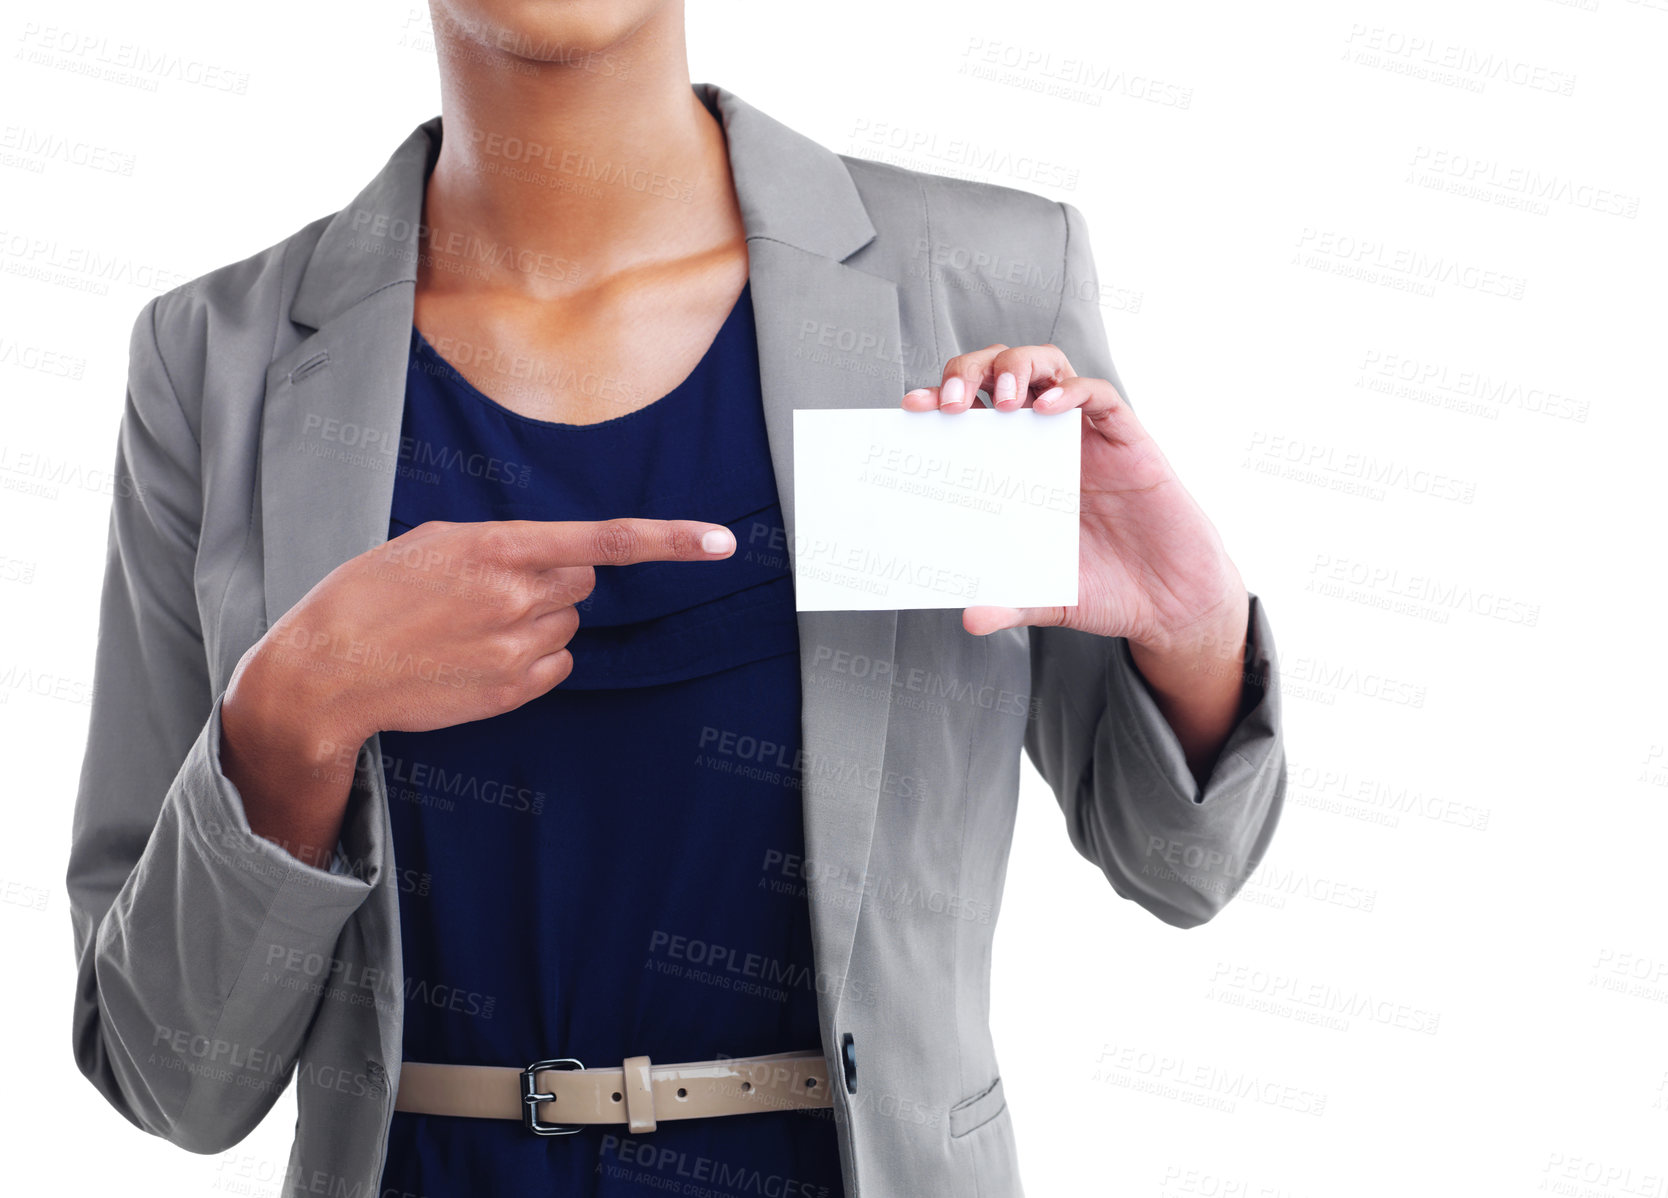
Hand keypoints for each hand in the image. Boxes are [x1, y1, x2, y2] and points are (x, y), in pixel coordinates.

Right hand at [220, 517, 735, 866]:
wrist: (326, 673)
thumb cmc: (368, 596)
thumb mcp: (430, 543)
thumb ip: (499, 543)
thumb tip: (548, 557)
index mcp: (496, 549)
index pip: (605, 541)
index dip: (671, 540)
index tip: (723, 542)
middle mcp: (517, 598)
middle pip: (584, 581)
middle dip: (556, 578)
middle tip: (497, 587)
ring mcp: (517, 650)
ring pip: (568, 624)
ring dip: (537, 619)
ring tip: (471, 626)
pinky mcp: (513, 691)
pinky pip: (557, 666)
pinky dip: (533, 659)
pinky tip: (478, 657)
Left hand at [904, 343, 1246, 655]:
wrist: (1170, 603)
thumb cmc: (1107, 589)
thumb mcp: (1046, 597)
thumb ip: (1009, 602)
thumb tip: (969, 618)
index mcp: (1016, 467)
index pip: (970, 413)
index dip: (939, 399)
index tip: (910, 409)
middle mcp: (1047, 440)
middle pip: (1000, 371)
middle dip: (969, 370)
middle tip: (949, 403)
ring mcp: (1087, 435)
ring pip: (1047, 365)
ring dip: (1016, 367)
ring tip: (999, 399)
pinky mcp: (1128, 439)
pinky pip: (1099, 395)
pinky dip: (1072, 392)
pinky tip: (1049, 409)